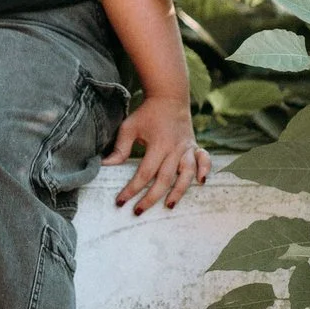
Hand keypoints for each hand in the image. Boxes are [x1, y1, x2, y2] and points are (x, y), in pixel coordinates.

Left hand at [110, 94, 209, 213]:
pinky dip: (205, 170)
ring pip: (186, 174)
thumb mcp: (130, 127)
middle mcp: (175, 148)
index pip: (144, 173)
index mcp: (158, 144)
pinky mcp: (194, 146)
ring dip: (179, 191)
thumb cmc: (147, 113)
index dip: (132, 189)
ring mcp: (187, 148)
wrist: (169, 96)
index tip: (120, 201)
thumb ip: (119, 148)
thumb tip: (104, 166)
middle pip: (165, 179)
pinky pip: (204, 160)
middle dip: (151, 198)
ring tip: (168, 206)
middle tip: (138, 211)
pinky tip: (201, 182)